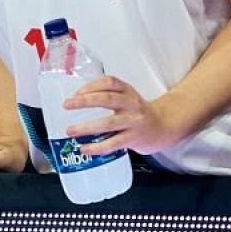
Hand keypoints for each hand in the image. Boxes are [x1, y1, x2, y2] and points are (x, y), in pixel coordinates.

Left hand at [64, 75, 185, 156]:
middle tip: (67, 105)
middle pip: (107, 99)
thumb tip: (77, 101)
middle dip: (85, 101)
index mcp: (128, 91)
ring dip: (87, 127)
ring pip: (108, 123)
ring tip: (70, 130)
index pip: (110, 82)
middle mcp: (131, 104)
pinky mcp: (133, 138)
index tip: (77, 92)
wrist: (163, 126)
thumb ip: (108, 96)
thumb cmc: (138, 112)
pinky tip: (85, 149)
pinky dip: (97, 147)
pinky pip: (113, 143)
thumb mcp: (127, 98)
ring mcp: (133, 122)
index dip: (92, 85)